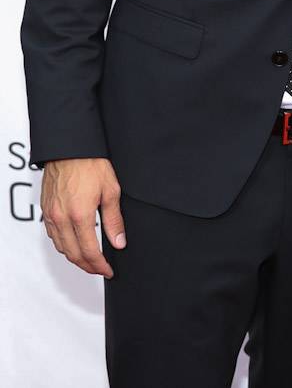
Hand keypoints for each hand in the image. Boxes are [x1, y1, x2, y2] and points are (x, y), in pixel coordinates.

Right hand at [41, 158, 125, 277]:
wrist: (69, 148)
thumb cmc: (91, 163)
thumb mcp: (111, 190)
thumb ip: (114, 219)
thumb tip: (119, 242)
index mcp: (80, 214)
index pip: (90, 251)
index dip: (100, 266)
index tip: (108, 270)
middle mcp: (62, 218)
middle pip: (73, 255)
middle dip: (88, 267)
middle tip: (100, 269)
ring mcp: (51, 215)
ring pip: (61, 248)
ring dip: (75, 258)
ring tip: (90, 260)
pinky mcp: (46, 211)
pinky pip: (53, 236)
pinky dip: (64, 245)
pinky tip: (74, 243)